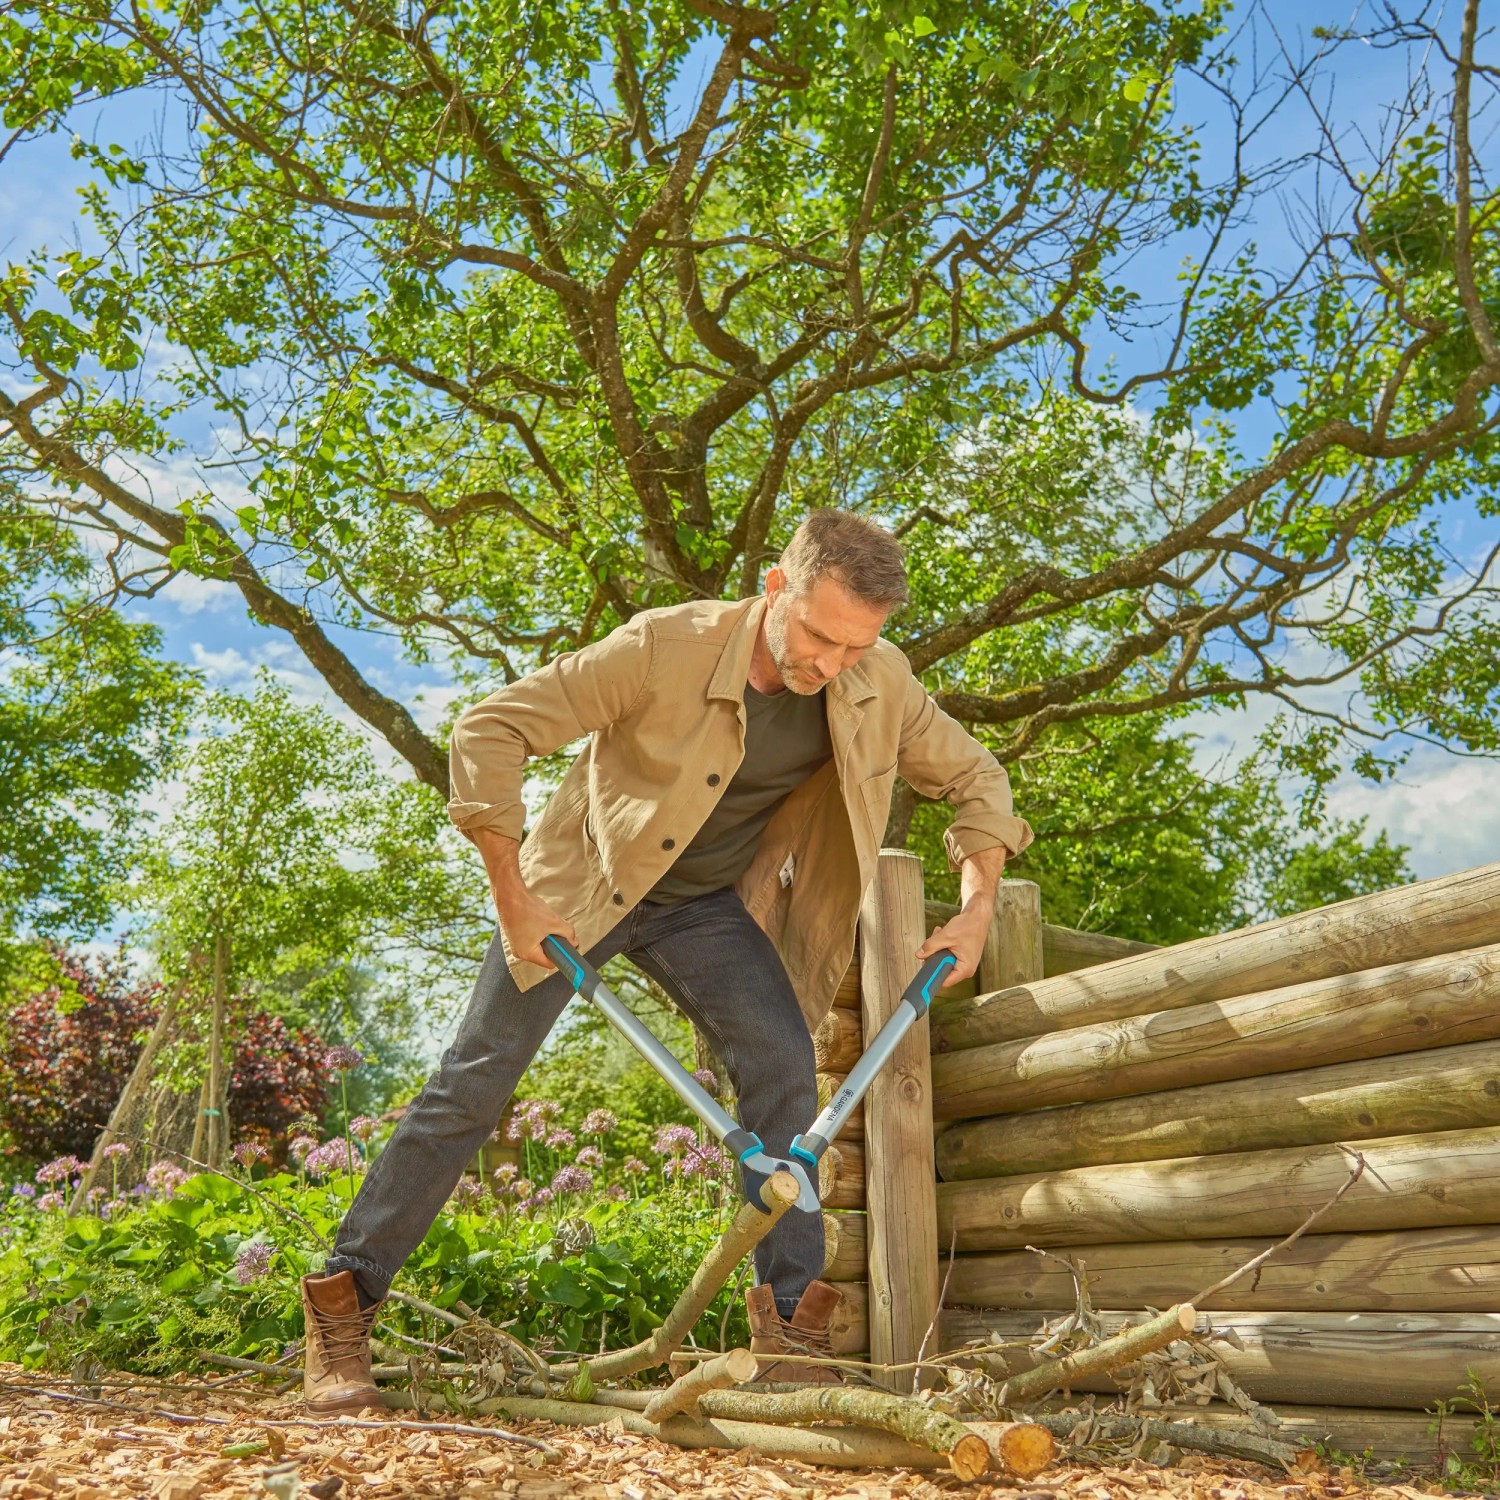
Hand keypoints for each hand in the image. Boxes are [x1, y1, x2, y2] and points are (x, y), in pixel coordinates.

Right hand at [471, 826, 577, 968]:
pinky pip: (530, 939)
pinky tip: (538, 920)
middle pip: (544, 954)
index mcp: (528, 954)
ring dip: (546, 936)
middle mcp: (519, 953)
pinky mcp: (514, 936)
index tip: (569, 948)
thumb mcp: (554, 922)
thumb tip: (574, 942)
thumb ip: (568, 934)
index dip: (562, 955)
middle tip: (558, 931)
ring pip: (538, 945)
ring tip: (546, 923)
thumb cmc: (528, 910)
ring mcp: (515, 944)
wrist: (509, 896)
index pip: (550, 963)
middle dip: (554, 943)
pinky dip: (538, 932)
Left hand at [916, 904, 989, 989]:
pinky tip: (942, 934)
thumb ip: (931, 946)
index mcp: (965, 969)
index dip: (932, 977)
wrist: (978, 916)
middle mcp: (965, 969)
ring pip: (942, 961)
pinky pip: (946, 955)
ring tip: (939, 934)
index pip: (944, 982)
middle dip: (933, 956)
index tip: (922, 972)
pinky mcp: (961, 957)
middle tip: (932, 943)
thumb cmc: (968, 926)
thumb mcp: (946, 936)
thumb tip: (919, 955)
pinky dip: (942, 945)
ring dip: (937, 948)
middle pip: (941, 970)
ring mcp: (963, 963)